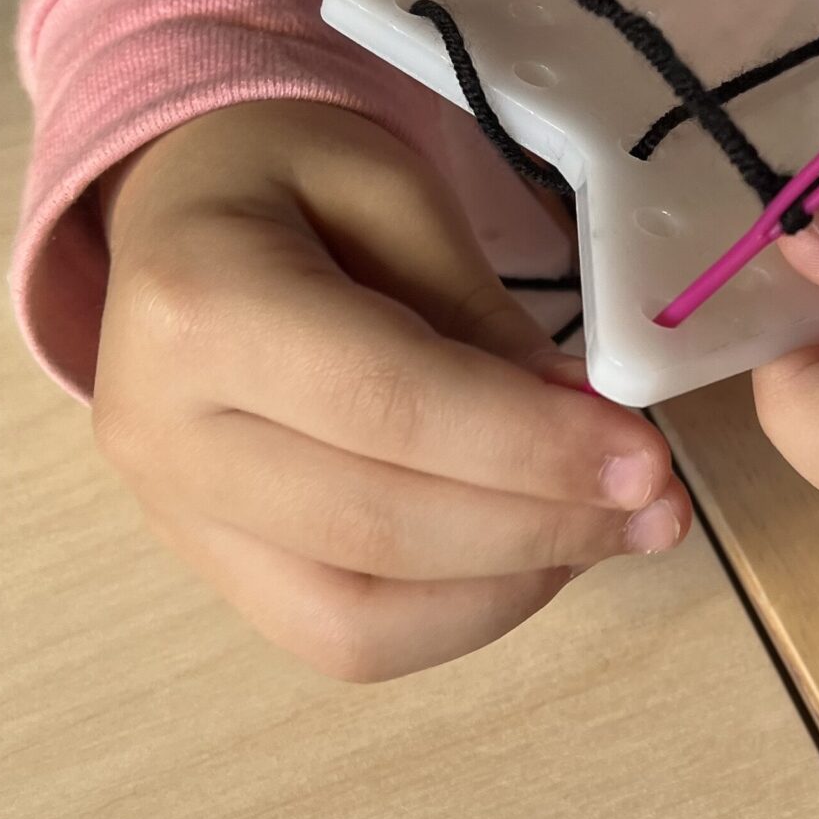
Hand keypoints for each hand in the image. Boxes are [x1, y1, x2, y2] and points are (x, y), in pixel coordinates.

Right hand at [93, 101, 687, 678]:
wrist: (180, 207)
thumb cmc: (293, 179)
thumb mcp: (397, 194)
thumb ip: (480, 319)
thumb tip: (586, 434)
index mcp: (199, 302)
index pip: (390, 405)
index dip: (534, 447)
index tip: (650, 460)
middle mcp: (159, 429)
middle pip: (377, 526)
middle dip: (542, 527)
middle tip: (659, 506)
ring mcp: (171, 515)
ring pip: (354, 622)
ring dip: (505, 592)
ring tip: (606, 534)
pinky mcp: (205, 565)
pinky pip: (338, 639)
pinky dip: (454, 617)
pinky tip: (532, 558)